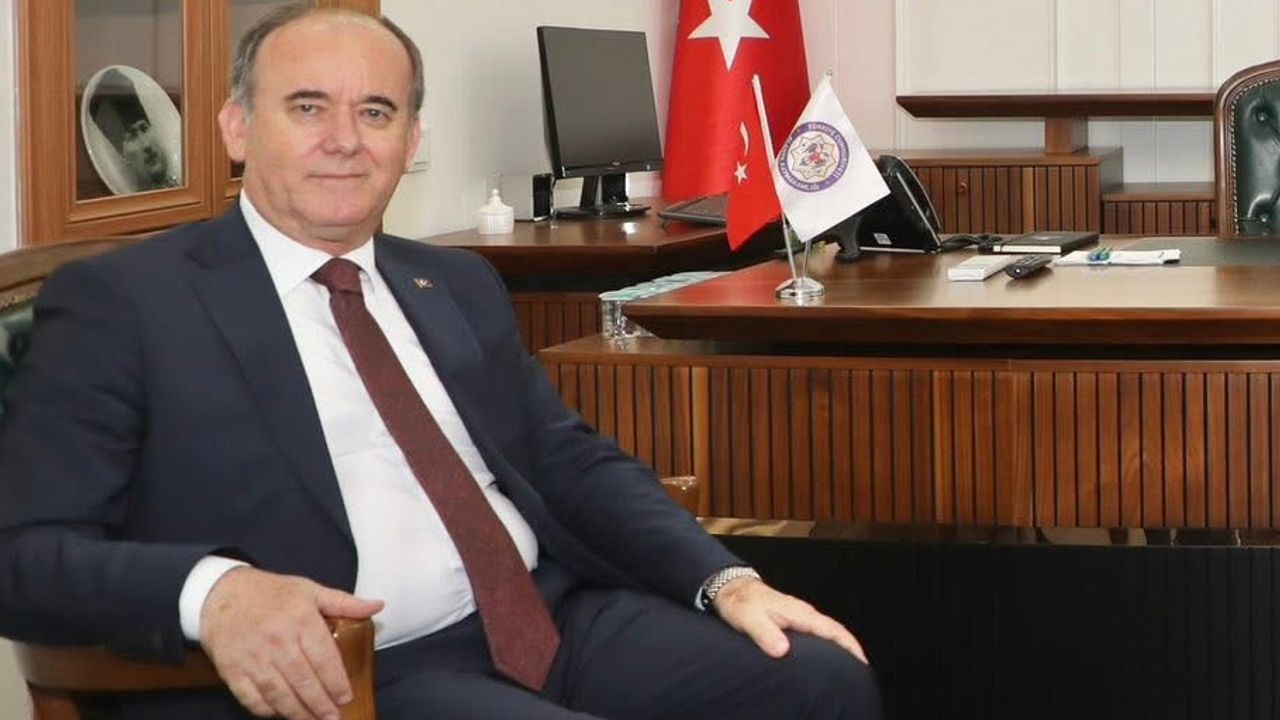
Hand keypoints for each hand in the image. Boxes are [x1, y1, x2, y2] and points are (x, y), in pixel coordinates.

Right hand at [199, 567, 382, 719]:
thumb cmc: (271, 593)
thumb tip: (377, 605)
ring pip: (279, 693)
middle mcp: (277, 640)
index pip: (324, 657)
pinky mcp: (233, 670)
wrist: (222, 594)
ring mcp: (253, 657)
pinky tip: (282, 713)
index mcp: (300, 619)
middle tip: (333, 717)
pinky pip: (252, 698)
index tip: (346, 696)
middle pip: (303, 680)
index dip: (336, 681)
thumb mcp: (310, 590)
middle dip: (321, 704)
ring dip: (298, 712)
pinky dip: (268, 710)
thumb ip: (344, 602)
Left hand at [713, 577, 867, 663]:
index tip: (861, 661)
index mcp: (798, 613)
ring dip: (840, 647)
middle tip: (861, 670)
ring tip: (849, 667)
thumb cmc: (740, 602)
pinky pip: (817, 633)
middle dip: (850, 648)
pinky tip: (825, 656)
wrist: (732, 588)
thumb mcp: (749, 618)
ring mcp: (799, 616)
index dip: (848, 645)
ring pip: (827, 632)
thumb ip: (765, 633)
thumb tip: (783, 650)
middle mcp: (803, 613)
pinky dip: (827, 644)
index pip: (831, 629)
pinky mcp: (793, 621)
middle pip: (835, 631)